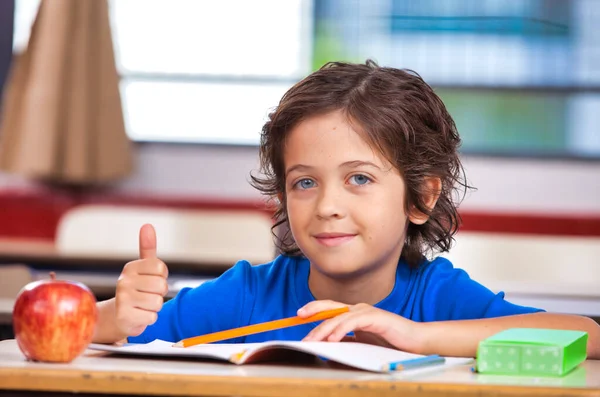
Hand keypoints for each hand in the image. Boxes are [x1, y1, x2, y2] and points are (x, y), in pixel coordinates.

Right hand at [114, 224, 168, 336]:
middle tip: (148, 295)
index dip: (162, 277)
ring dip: (154, 307)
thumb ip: (148, 248)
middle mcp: (124, 281)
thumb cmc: (137, 289)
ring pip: (157, 302)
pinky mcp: (124, 316)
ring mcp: (122, 299)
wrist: (120, 317)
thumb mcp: (143, 268)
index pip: (160, 268)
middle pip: (161, 285)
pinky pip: (152, 317)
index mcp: (130, 267)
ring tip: (143, 305)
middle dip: (159, 293)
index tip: (151, 280)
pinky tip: (139, 315)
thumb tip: (147, 225)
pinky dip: (149, 318)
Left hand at [298, 300, 424, 352]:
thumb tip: (328, 346)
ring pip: (339, 317)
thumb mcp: (364, 343)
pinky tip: (332, 338)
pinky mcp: (375, 318)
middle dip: (313, 310)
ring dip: (323, 328)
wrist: (415, 342)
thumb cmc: (391, 342)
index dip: (314, 309)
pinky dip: (341, 330)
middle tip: (298, 316)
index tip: (299, 315)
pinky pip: (353, 322)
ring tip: (312, 339)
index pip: (330, 308)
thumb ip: (348, 341)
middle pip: (330, 307)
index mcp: (355, 314)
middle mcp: (358, 309)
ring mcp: (367, 312)